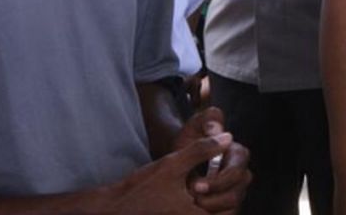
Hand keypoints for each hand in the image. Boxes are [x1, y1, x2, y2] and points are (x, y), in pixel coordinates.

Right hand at [108, 132, 234, 213]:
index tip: (224, 175)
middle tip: (219, 180)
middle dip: (226, 198)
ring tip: (206, 185)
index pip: (231, 208)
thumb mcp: (172, 165)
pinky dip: (203, 207)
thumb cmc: (140, 189)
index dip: (231, 190)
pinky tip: (194, 192)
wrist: (113, 209)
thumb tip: (228, 138)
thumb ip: (202, 150)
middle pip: (226, 214)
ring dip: (216, 203)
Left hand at [173, 107, 251, 213]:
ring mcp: (234, 190)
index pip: (237, 171)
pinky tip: (195, 212)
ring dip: (212, 208)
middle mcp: (240, 174)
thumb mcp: (193, 127)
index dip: (219, 181)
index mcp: (236, 154)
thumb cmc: (187, 141)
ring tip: (191, 204)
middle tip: (191, 197)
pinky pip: (227, 213)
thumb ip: (206, 122)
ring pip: (233, 206)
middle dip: (214, 198)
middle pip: (238, 192)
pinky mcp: (226, 204)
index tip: (195, 185)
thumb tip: (216, 129)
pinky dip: (214, 214)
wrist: (177, 160)